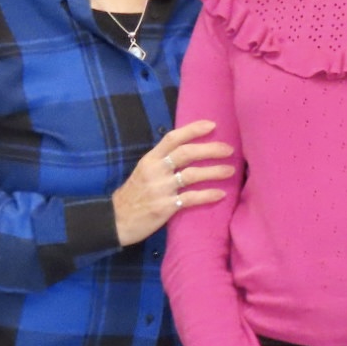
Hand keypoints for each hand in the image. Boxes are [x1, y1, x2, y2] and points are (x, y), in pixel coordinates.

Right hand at [112, 120, 234, 245]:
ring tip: (231, 170)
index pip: (172, 138)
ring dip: (214, 171)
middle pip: (186, 153)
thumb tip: (189, 150)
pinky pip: (190, 199)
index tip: (212, 125)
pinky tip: (221, 194)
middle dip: (210, 149)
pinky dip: (207, 195)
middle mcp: (155, 171)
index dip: (193, 130)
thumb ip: (163, 161)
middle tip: (229, 149)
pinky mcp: (165, 207)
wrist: (116, 220)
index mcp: (150, 159)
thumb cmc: (134, 194)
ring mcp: (160, 189)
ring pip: (191, 175)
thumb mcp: (144, 171)